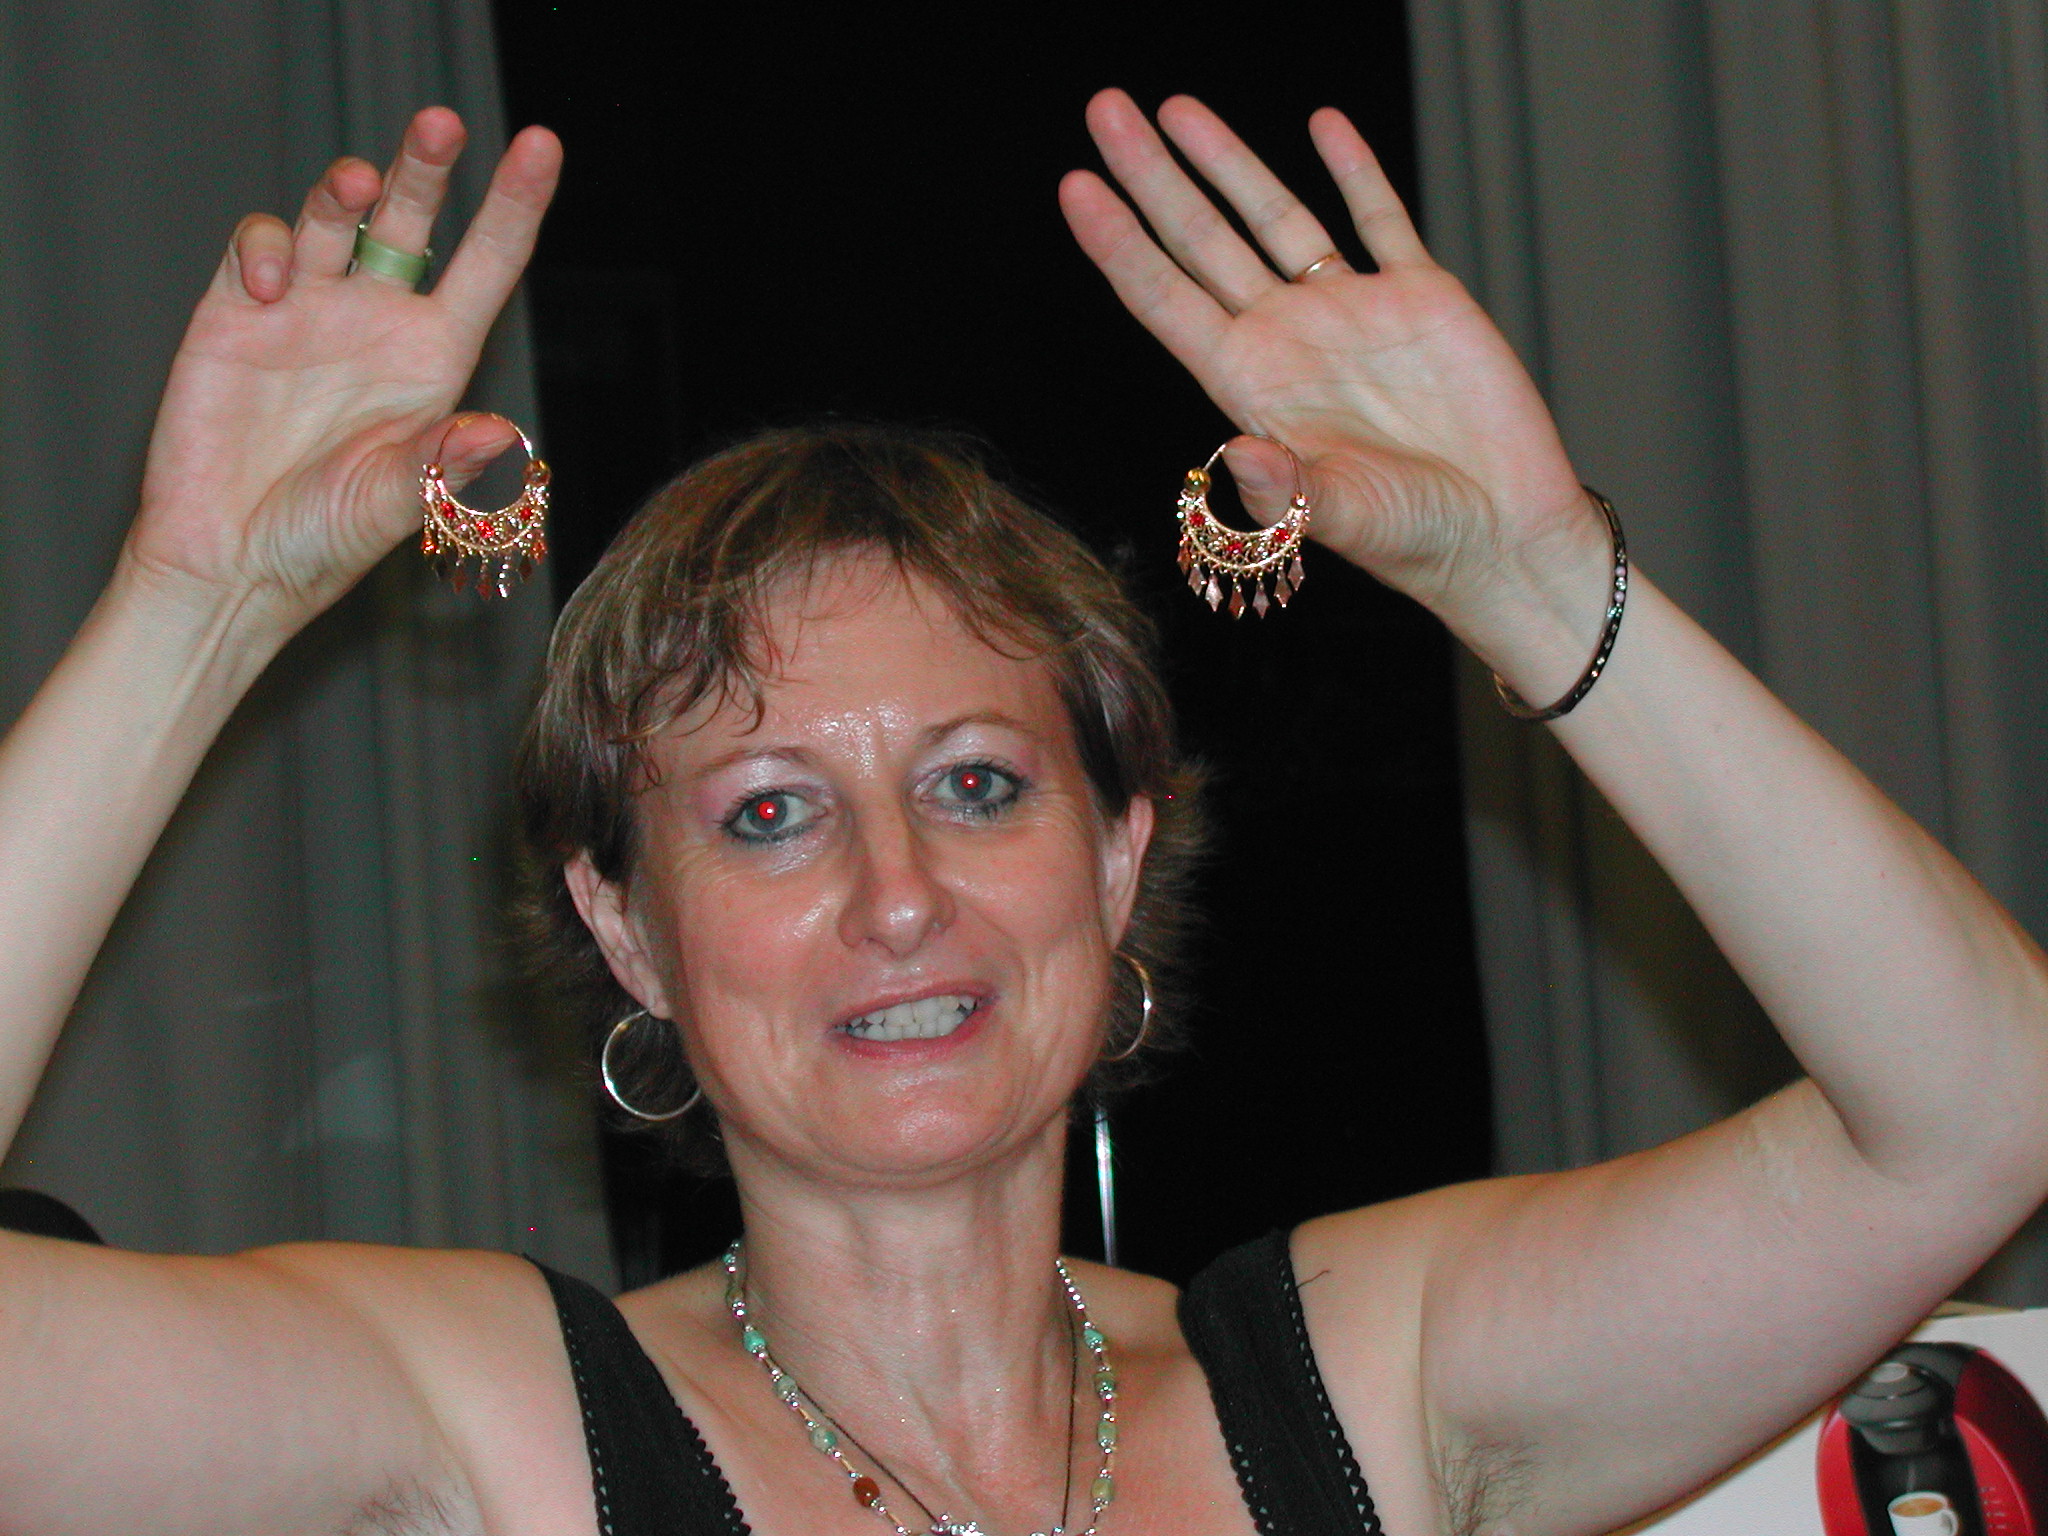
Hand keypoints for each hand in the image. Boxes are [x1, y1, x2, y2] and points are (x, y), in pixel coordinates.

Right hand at [123, 107, 560, 635]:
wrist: (226, 563)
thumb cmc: (322, 544)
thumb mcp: (396, 507)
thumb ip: (442, 470)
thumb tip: (502, 444)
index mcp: (433, 361)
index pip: (487, 266)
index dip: (516, 205)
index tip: (543, 146)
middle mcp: (377, 324)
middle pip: (414, 220)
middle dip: (428, 166)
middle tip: (443, 122)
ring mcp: (309, 312)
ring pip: (338, 214)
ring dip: (348, 186)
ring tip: (361, 188)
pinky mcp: (238, 312)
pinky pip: (261, 244)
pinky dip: (269, 243)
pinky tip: (270, 283)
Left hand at [1061, 91, 1601, 633]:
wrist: (1503, 534)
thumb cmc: (1413, 541)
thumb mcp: (1341, 519)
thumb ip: (1287, 491)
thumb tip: (1240, 454)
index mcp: (1252, 385)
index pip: (1165, 300)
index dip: (1119, 245)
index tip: (1074, 188)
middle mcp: (1288, 339)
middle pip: (1201, 240)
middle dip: (1153, 177)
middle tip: (1106, 111)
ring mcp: (1350, 313)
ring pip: (1274, 217)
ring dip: (1229, 161)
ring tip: (1177, 108)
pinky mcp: (1422, 298)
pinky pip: (1379, 218)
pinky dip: (1354, 170)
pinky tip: (1323, 125)